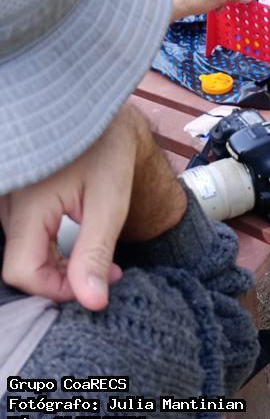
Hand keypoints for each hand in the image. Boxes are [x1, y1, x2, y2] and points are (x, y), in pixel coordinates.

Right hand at [0, 104, 187, 310]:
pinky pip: (25, 238)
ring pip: (22, 253)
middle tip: (108, 274)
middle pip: (21, 265)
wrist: (102, 117)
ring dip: (59, 266)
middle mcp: (8, 204)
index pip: (20, 271)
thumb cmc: (107, 152)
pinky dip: (51, 249)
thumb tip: (92, 301)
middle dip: (63, 280)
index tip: (98, 283)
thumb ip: (96, 253)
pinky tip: (80, 245)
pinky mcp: (18, 200)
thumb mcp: (110, 204)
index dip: (57, 288)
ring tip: (101, 260)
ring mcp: (10, 201)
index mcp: (27, 206)